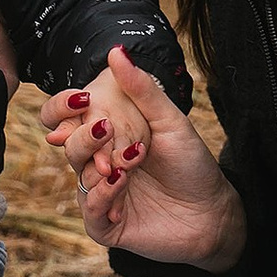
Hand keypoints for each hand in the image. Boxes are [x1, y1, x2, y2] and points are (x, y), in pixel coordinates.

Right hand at [40, 48, 245, 269]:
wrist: (213, 211)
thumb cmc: (192, 163)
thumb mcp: (169, 121)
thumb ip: (141, 90)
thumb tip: (117, 51)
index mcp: (108, 138)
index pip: (68, 120)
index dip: (63, 108)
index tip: (80, 98)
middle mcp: (98, 165)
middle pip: (70, 147)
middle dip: (85, 138)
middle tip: (109, 131)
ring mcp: (101, 196)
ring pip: (79, 178)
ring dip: (100, 167)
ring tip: (131, 161)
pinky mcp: (107, 226)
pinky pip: (90, 212)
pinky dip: (101, 196)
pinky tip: (120, 183)